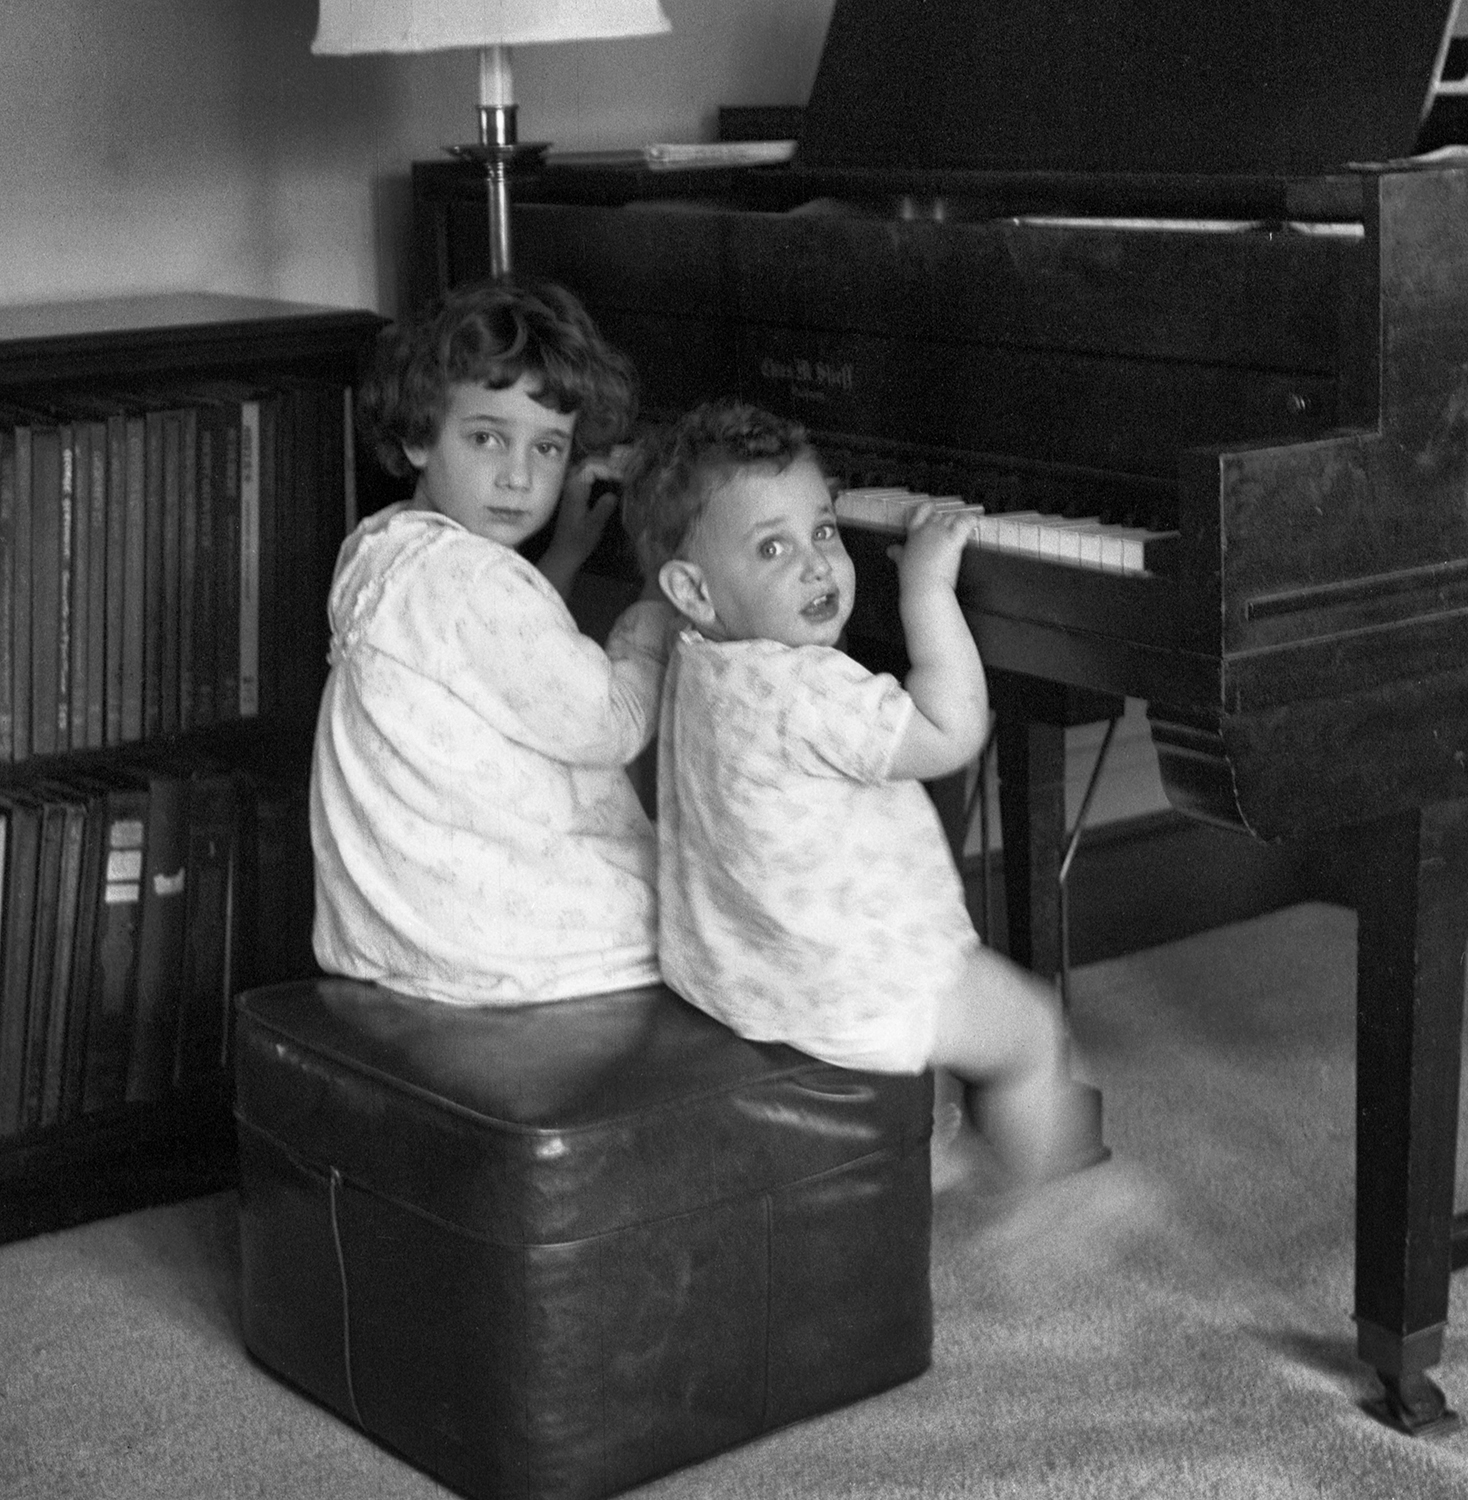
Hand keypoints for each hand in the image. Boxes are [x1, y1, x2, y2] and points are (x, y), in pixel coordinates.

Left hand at [549, 444, 632, 569]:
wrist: (564, 552)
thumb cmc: (579, 541)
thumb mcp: (594, 525)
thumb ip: (603, 507)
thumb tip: (613, 494)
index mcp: (575, 490)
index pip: (591, 467)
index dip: (609, 468)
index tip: (623, 477)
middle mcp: (571, 485)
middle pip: (588, 463)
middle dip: (607, 464)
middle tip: (624, 470)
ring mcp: (571, 489)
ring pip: (586, 469)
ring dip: (602, 468)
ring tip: (619, 473)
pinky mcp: (574, 495)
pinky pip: (586, 477)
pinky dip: (598, 475)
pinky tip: (609, 480)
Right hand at [886, 501, 974, 596]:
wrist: (923, 585)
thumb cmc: (913, 576)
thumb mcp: (902, 562)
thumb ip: (898, 553)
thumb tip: (892, 551)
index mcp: (914, 533)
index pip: (921, 511)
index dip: (928, 509)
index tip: (933, 511)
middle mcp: (927, 529)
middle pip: (939, 516)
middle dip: (945, 522)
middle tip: (949, 532)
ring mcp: (940, 532)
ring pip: (952, 517)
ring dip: (957, 523)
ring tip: (961, 530)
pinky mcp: (953, 538)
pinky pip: (966, 522)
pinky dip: (971, 520)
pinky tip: (975, 521)